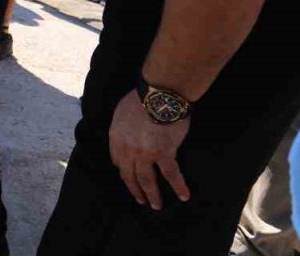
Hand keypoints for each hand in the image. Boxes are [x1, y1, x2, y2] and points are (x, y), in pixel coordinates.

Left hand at [108, 91, 191, 209]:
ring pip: (147, 180)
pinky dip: (178, 186)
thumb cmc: (142, 98)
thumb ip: (122, 126)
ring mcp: (144, 154)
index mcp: (116, 138)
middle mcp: (127, 149)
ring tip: (156, 205)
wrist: (158, 94)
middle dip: (135, 190)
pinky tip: (183, 195)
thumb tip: (126, 132)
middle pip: (129, 175)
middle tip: (140, 200)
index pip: (117, 160)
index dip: (124, 170)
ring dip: (152, 195)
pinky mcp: (164, 154)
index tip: (129, 177)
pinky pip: (171, 175)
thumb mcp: (121, 112)